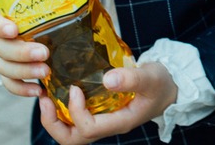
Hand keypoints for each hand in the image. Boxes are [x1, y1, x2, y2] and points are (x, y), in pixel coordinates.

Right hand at [0, 8, 49, 99]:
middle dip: (23, 53)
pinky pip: (9, 84)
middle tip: (44, 53)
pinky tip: (38, 91)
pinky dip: (22, 90)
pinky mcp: (5, 73)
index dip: (1, 27)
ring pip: (5, 68)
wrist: (6, 29)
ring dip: (26, 72)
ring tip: (45, 72)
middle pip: (3, 49)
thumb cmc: (24, 14)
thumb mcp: (28, 3)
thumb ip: (46, 0)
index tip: (14, 30)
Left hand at [37, 64, 177, 143]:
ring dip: (54, 118)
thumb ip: (132, 78)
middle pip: (73, 139)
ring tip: (46, 97)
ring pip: (71, 133)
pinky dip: (62, 110)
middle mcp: (108, 126)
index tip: (74, 88)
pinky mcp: (100, 113)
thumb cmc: (161, 83)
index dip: (75, 111)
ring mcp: (103, 121)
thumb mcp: (151, 77)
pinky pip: (75, 120)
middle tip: (44, 100)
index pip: (88, 128)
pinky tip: (60, 92)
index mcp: (120, 122)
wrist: (169, 87)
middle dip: (53, 123)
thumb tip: (107, 79)